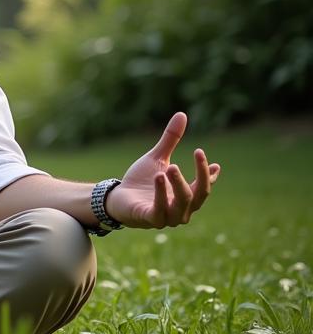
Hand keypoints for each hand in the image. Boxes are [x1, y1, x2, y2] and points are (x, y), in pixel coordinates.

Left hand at [105, 111, 220, 228]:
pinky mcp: (151, 219)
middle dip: (200, 176)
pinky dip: (160, 194)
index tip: (217, 163)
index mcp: (186, 194)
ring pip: (182, 203)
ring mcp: (168, 216)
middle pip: (199, 194)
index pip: (204, 186)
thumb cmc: (141, 180)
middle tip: (198, 153)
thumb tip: (182, 114)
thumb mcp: (157, 158)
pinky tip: (158, 177)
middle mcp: (182, 208)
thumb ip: (170, 140)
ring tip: (170, 166)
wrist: (118, 198)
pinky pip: (160, 209)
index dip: (210, 174)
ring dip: (178, 184)